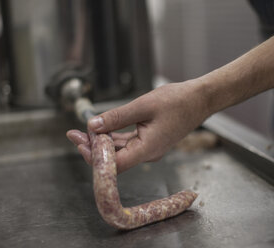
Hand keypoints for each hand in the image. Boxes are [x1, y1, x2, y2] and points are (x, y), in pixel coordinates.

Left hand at [66, 81, 210, 172]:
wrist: (200, 99)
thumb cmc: (177, 101)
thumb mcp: (143, 106)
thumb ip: (117, 117)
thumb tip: (92, 126)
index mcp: (147, 149)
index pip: (114, 164)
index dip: (94, 156)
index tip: (79, 142)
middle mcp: (147, 153)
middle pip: (114, 159)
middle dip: (93, 147)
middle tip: (74, 134)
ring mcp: (148, 148)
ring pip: (119, 151)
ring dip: (102, 142)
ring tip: (83, 131)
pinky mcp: (149, 141)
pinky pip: (127, 143)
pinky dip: (113, 137)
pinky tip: (102, 129)